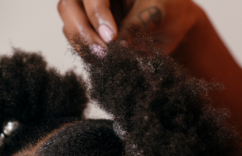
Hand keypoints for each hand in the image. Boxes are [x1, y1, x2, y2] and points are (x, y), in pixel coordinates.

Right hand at [57, 0, 202, 54]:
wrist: (174, 25)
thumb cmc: (169, 10)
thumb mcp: (158, 12)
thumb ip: (136, 25)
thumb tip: (118, 47)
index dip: (96, 12)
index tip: (112, 36)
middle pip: (68, 6)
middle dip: (82, 31)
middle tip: (102, 53)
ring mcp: (87, 14)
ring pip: (68, 25)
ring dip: (82, 45)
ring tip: (104, 60)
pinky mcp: (89, 34)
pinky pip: (77, 44)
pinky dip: (87, 54)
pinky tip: (103, 62)